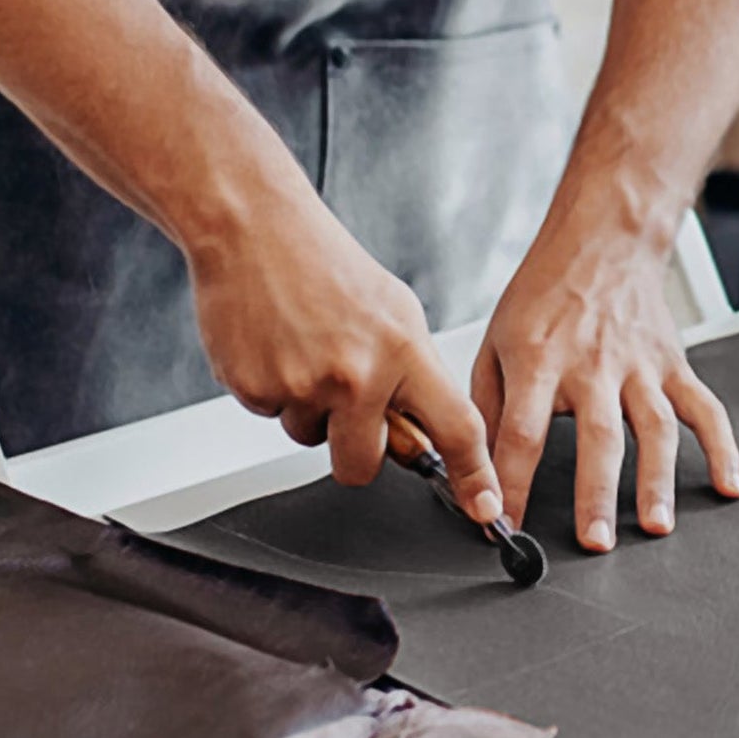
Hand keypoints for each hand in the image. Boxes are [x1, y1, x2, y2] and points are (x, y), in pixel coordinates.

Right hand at [186, 183, 501, 517]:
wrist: (254, 229)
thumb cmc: (326, 265)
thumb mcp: (397, 313)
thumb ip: (414, 376)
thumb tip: (422, 435)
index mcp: (403, 353)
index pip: (454, 428)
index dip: (474, 475)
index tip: (485, 508)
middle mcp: (356, 376)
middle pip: (363, 465)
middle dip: (356, 451)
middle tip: (347, 406)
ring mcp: (302, 386)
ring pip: (311, 440)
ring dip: (311, 412)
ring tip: (306, 351)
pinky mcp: (254, 390)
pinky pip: (272, 417)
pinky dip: (274, 391)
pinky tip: (276, 345)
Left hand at [473, 219, 738, 551]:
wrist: (604, 239)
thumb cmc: (546, 292)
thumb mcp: (496, 341)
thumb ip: (489, 405)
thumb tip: (478, 466)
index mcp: (539, 360)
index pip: (522, 433)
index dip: (512, 483)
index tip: (503, 523)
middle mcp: (592, 365)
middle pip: (597, 438)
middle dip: (596, 494)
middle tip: (596, 541)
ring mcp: (640, 367)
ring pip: (654, 430)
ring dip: (658, 482)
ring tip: (657, 526)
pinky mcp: (674, 365)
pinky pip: (705, 410)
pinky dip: (722, 448)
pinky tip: (728, 485)